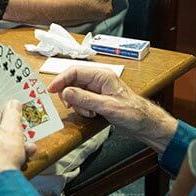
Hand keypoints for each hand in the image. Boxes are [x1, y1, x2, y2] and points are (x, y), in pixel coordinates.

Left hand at [0, 101, 37, 191]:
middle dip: (12, 130)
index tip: (15, 109)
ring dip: (12, 144)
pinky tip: (19, 160)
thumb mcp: (13, 129)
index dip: (4, 107)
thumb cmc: (3, 154)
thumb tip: (12, 103)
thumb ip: (13, 113)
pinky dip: (3, 154)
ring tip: (27, 150)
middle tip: (24, 133)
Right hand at [47, 67, 177, 151]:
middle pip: (72, 81)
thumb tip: (65, 92)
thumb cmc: (133, 113)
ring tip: (89, 113)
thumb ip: (85, 98)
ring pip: (75, 92)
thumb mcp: (107, 107)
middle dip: (70, 95)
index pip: (74, 71)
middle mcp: (98, 79)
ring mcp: (97, 88)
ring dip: (77, 104)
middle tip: (71, 107)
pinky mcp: (96, 97)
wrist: (145, 124)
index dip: (61, 80)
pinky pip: (81, 99)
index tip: (51, 90)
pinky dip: (81, 108)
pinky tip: (91, 114)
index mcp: (101, 75)